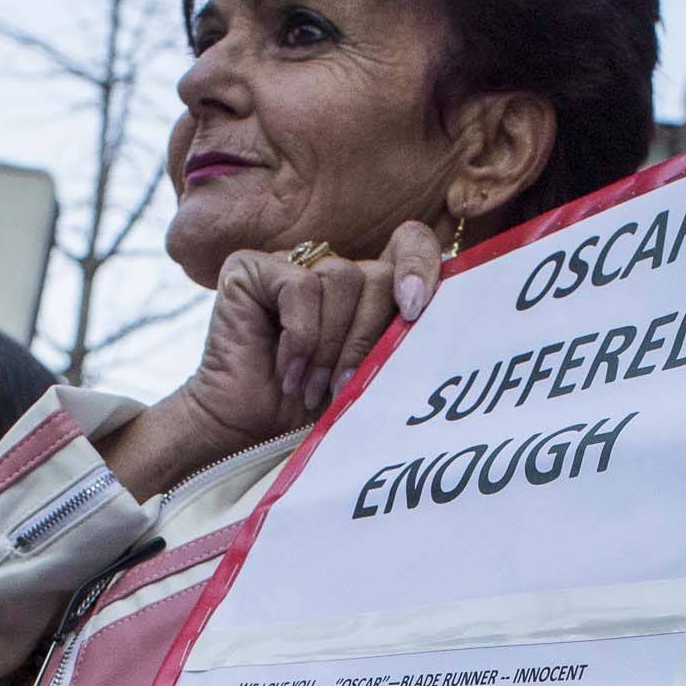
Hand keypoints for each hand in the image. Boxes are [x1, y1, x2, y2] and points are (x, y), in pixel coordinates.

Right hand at [103, 220, 448, 499]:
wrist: (247, 438)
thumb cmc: (310, 416)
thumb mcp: (373, 376)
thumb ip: (401, 337)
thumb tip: (438, 310)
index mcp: (366, 294)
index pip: (410, 246)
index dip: (420, 267)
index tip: (415, 310)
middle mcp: (330, 274)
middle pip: (378, 273)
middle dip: (368, 336)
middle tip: (345, 386)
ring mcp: (291, 266)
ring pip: (342, 278)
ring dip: (331, 344)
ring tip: (311, 386)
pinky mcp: (250, 269)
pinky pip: (300, 286)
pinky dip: (301, 336)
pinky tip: (288, 371)